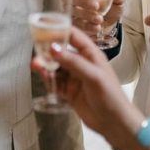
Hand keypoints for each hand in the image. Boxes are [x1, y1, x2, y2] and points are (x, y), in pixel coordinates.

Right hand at [32, 28, 141, 144]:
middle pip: (61, 51)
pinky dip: (47, 78)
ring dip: (45, 65)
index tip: (43, 26)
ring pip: (55, 67)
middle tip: (36, 49)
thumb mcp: (93, 76)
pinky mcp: (68, 91)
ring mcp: (74, 77)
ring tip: (35, 65)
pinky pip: (54, 81)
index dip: (59, 29)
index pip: (73, 36)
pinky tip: (43, 77)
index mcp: (90, 54)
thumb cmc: (110, 96)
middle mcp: (81, 63)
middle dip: (47, 50)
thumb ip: (72, 62)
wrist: (114, 123)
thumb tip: (53, 48)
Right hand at [71, 0, 123, 37]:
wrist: (110, 27)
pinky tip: (96, 27)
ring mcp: (70, 11)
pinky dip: (86, 26)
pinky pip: (75, 24)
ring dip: (85, 15)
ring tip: (99, 19)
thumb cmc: (110, 8)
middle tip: (96, 6)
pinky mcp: (72, 24)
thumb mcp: (117, 0)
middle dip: (81, 1)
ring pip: (71, 11)